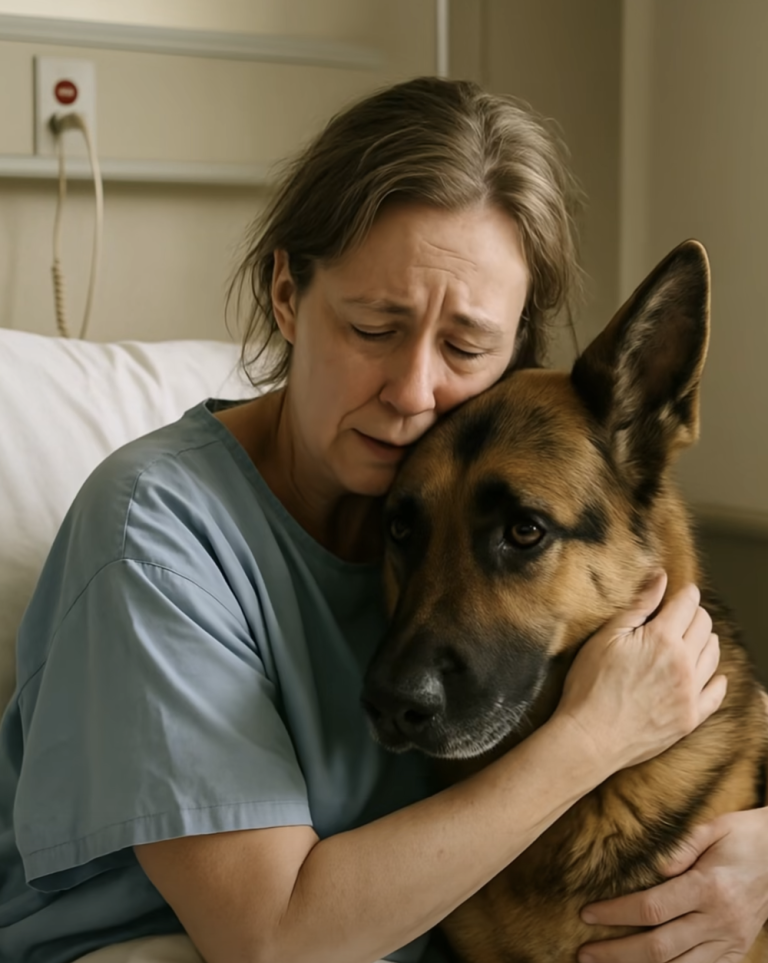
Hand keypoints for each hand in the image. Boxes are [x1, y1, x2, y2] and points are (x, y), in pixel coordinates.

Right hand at [556, 574, 726, 772]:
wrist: (591, 737)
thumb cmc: (590, 685)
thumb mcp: (606, 637)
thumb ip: (638, 606)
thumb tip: (660, 578)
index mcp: (661, 639)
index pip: (687, 604)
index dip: (684, 593)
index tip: (679, 592)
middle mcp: (683, 663)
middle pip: (704, 626)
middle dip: (694, 614)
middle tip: (679, 616)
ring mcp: (690, 692)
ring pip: (714, 655)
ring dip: (705, 641)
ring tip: (689, 641)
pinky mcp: (691, 717)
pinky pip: (717, 692)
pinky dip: (717, 678)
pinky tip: (709, 674)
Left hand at [577, 807, 767, 962]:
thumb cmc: (745, 836)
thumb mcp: (713, 827)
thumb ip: (680, 847)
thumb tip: (652, 868)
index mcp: (708, 888)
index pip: (651, 909)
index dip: (615, 914)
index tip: (587, 914)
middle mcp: (719, 921)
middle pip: (659, 948)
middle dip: (617, 953)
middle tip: (584, 953)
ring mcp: (730, 942)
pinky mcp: (737, 952)